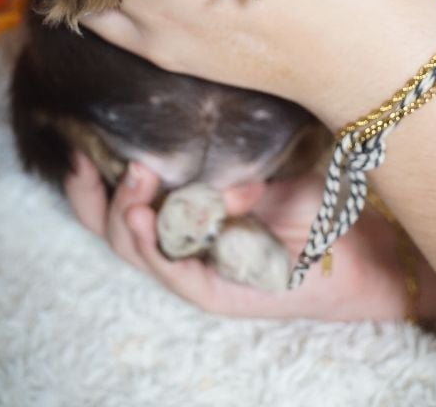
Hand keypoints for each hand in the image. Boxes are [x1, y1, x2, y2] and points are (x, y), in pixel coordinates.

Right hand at [65, 153, 435, 321]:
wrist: (358, 245)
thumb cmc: (308, 200)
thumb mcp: (253, 166)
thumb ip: (217, 160)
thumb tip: (188, 151)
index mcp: (179, 213)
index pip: (116, 202)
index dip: (88, 180)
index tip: (77, 143)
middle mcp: (178, 245)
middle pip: (111, 230)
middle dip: (95, 196)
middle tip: (96, 161)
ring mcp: (194, 272)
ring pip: (136, 251)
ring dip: (128, 215)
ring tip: (135, 183)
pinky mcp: (217, 293)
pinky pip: (176, 272)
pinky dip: (161, 244)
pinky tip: (151, 220)